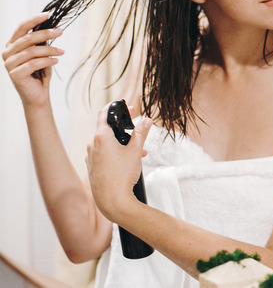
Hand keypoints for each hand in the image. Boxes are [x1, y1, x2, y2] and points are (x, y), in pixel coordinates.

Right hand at [2, 12, 63, 107]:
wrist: (37, 95)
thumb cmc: (40, 73)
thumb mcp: (42, 54)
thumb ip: (42, 42)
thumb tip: (50, 27)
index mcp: (12, 45)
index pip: (21, 27)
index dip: (34, 20)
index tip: (47, 15)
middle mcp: (7, 53)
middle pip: (27, 38)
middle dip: (46, 33)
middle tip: (60, 32)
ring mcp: (9, 64)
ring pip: (32, 51)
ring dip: (50, 50)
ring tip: (62, 52)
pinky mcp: (14, 74)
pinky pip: (33, 63)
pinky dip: (47, 61)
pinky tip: (56, 61)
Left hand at [86, 103, 151, 221]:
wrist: (112, 201)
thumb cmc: (122, 175)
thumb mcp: (136, 151)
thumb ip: (141, 133)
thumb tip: (146, 120)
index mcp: (101, 137)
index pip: (104, 114)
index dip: (116, 108)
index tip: (127, 107)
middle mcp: (92, 145)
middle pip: (108, 129)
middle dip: (125, 129)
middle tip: (138, 127)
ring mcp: (91, 157)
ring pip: (108, 144)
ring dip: (122, 143)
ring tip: (140, 151)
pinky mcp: (92, 168)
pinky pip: (104, 155)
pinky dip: (116, 153)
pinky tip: (128, 161)